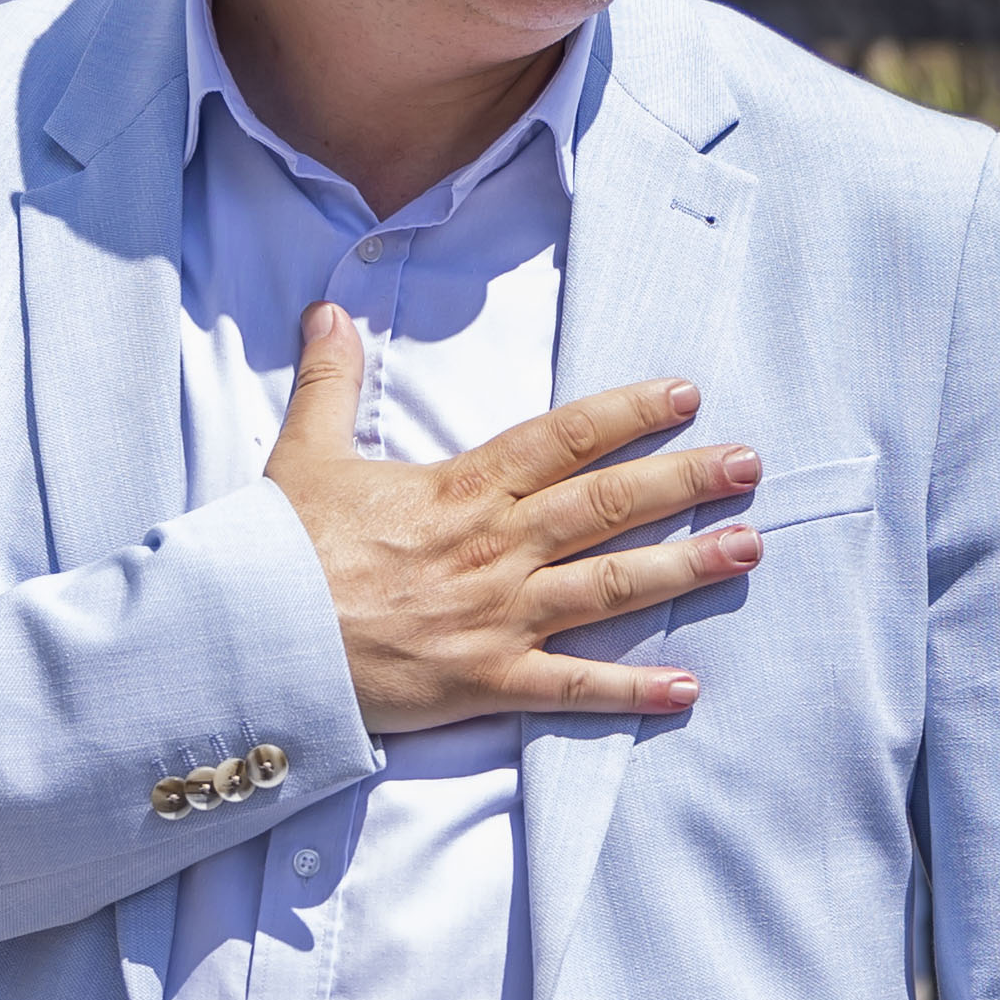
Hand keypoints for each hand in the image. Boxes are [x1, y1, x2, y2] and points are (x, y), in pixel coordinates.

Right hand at [266, 307, 755, 735]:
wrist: (250, 640)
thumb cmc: (277, 553)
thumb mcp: (303, 454)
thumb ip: (329, 382)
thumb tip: (328, 310)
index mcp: (460, 489)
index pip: (562, 439)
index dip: (628, 413)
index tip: (685, 395)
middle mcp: (494, 547)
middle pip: (607, 504)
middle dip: (685, 480)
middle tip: (749, 463)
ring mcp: (496, 616)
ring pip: (609, 586)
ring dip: (684, 567)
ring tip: (748, 548)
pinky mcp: (485, 681)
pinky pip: (571, 688)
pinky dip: (630, 690)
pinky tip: (687, 687)